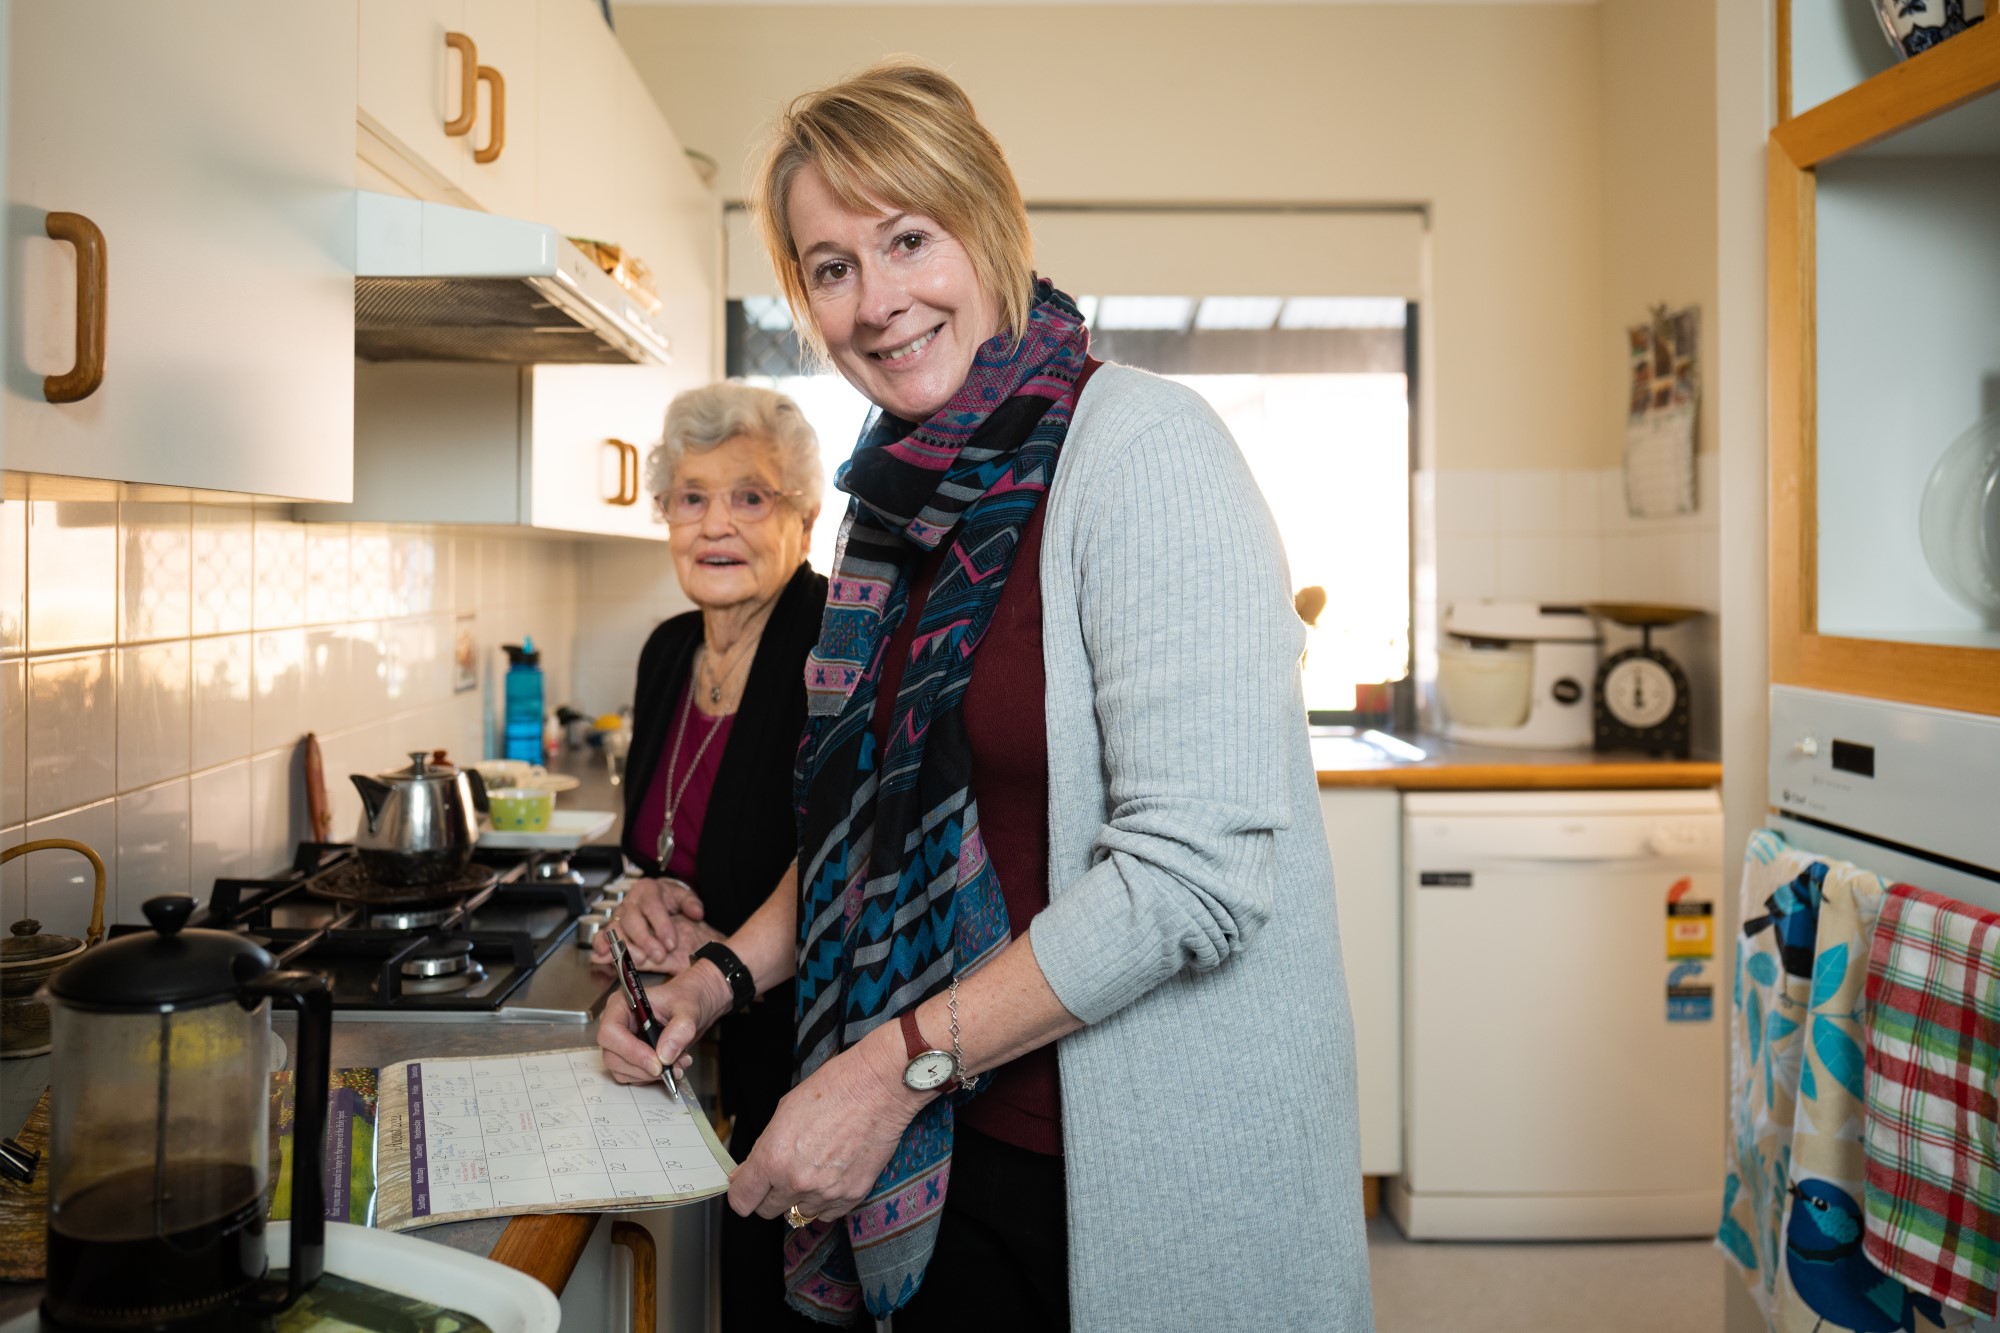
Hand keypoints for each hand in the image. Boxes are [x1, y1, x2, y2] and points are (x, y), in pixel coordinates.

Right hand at [591, 877, 720, 973]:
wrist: (655, 899)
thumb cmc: (669, 900)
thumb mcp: (683, 896)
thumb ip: (691, 904)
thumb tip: (697, 913)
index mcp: (647, 890)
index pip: (653, 907)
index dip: (662, 926)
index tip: (672, 943)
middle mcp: (630, 902)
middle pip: (633, 920)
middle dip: (646, 940)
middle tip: (659, 956)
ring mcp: (618, 915)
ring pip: (616, 930)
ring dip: (626, 947)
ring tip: (640, 960)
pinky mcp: (610, 928)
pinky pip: (600, 936)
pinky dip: (600, 946)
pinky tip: (604, 956)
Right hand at [596, 961, 732, 1083]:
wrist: (690, 1007)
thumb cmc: (684, 999)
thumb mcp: (689, 1009)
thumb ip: (680, 1029)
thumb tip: (665, 1055)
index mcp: (621, 1004)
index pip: (611, 1032)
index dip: (631, 1051)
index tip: (657, 1063)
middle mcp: (615, 1024)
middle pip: (612, 1056)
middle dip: (643, 1067)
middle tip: (672, 1068)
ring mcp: (619, 1042)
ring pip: (621, 1070)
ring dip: (650, 1075)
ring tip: (679, 1063)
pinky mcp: (627, 1057)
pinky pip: (631, 1076)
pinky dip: (651, 1077)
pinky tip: (672, 1066)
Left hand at [726, 1025, 926, 1223]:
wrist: (878, 1088)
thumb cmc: (833, 1089)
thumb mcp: (783, 1112)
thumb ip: (764, 1149)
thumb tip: (749, 1174)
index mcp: (774, 1159)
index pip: (742, 1201)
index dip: (742, 1193)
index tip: (747, 1188)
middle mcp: (797, 1181)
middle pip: (768, 1211)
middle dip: (770, 1194)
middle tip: (782, 1174)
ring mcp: (826, 1193)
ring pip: (798, 1214)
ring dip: (799, 1198)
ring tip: (812, 1169)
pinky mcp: (852, 1196)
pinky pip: (827, 1214)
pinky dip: (825, 1201)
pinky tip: (830, 1176)